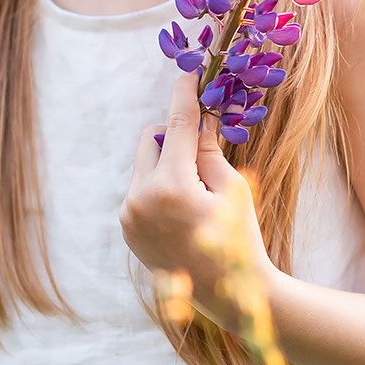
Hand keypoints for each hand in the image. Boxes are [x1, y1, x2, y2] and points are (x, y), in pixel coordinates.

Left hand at [120, 71, 268, 321]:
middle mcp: (141, 198)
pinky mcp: (126, 228)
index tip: (188, 72)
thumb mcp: (231, 188)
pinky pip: (139, 189)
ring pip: (143, 165)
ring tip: (194, 195)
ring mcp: (129, 215)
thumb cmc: (238, 237)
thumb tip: (199, 117)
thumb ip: (209, 149)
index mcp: (172, 185)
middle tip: (201, 154)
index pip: (175, 124)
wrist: (226, 293)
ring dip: (165, 164)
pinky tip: (182, 214)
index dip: (183, 94)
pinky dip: (158, 188)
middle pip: (150, 139)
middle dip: (173, 138)